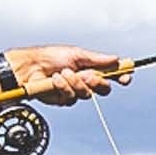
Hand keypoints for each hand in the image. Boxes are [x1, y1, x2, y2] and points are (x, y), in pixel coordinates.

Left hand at [5, 46, 130, 106]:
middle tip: (86, 74)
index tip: (125, 76)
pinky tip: (55, 80)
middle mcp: (85, 81)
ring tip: (62, 73)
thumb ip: (97, 59)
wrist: (30, 68)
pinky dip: (63, 88)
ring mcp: (74, 91)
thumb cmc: (50, 58)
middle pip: (104, 89)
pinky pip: (71, 98)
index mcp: (90, 68)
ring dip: (74, 82)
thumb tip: (116, 58)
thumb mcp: (76, 54)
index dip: (121, 76)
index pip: (111, 75)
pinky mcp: (63, 100)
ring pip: (86, 94)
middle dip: (96, 81)